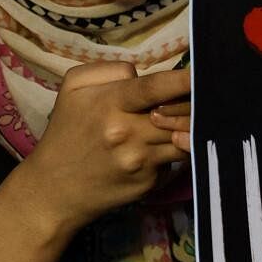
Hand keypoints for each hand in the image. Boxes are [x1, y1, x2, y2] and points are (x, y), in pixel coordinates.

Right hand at [18, 62, 190, 232]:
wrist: (53, 190)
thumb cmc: (66, 132)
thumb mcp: (73, 89)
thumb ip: (110, 71)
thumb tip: (143, 74)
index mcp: (110, 104)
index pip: (156, 88)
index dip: (184, 79)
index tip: (205, 72)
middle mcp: (129, 133)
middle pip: (181, 113)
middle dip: (195, 103)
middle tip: (207, 95)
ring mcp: (142, 161)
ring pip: (185, 138)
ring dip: (191, 128)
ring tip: (191, 118)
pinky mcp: (151, 182)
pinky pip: (175, 160)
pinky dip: (174, 151)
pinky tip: (163, 147)